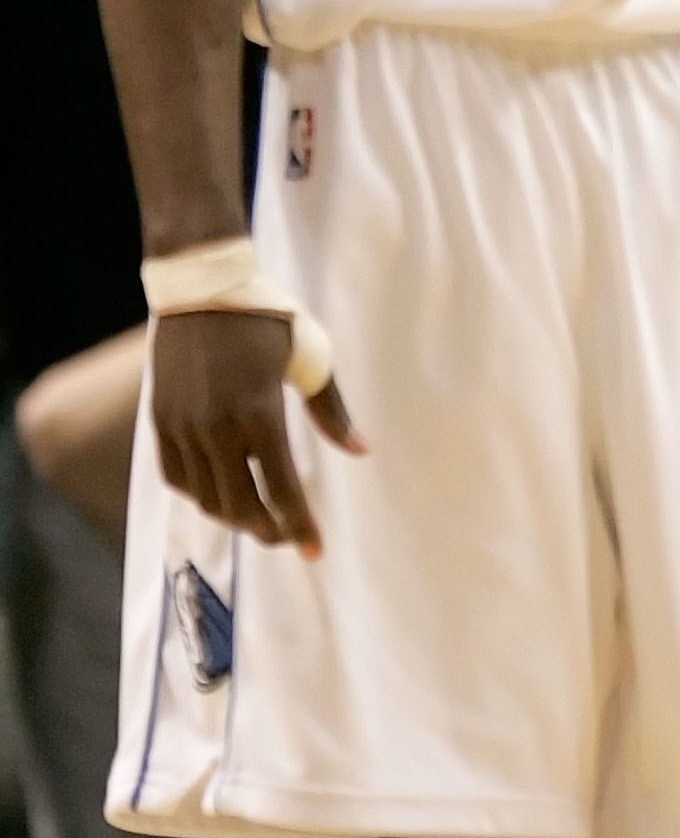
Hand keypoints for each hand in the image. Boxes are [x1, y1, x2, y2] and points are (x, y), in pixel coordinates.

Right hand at [153, 312, 362, 558]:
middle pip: (241, 506)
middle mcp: (216, 427)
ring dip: (235, 517)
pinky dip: (200, 495)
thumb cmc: (265, 317)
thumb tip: (360, 450)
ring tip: (260, 517)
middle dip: (268, 530)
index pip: (280, 490)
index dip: (299, 526)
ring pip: (206, 499)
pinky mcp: (160, 421)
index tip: (314, 550)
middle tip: (288, 536)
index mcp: (259, 412)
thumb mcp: (310, 354)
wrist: (201, 287)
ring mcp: (183, 426)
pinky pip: (177, 478)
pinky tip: (222, 493)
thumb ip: (332, 409)